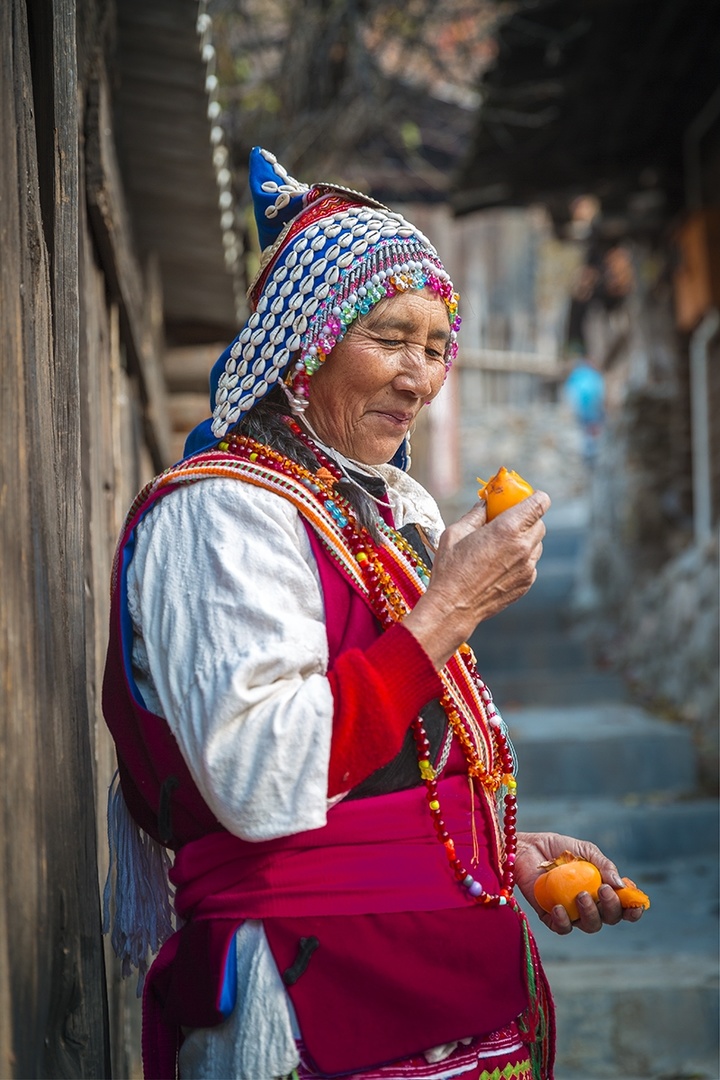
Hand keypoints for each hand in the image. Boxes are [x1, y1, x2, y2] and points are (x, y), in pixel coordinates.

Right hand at [403, 491, 549, 667]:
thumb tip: (486, 502)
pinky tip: (500, 563)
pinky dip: (521, 558)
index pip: (540, 503)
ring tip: (501, 545)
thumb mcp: (455, 533)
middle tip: (506, 521)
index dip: (534, 497)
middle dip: (526, 518)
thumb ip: (476, 514)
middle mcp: (523, 547)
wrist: (454, 607)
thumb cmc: (450, 569)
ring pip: (537, 544)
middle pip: (540, 522)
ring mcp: (528, 567)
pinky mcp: (526, 583)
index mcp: (507, 529)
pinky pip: (531, 563)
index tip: (523, 498)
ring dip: (525, 539)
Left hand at [515, 832, 645, 934]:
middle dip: (612, 907)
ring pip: (590, 925)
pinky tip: (559, 907)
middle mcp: (590, 904)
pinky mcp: (551, 916)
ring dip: (590, 913)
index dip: (633, 909)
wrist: (528, 847)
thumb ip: (604, 865)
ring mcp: (571, 912)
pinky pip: (562, 928)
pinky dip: (564, 921)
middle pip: (610, 918)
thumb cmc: (559, 848)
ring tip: (581, 895)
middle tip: (603, 890)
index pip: (624, 906)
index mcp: (602, 889)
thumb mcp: (585, 851)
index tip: (634, 902)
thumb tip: (620, 884)